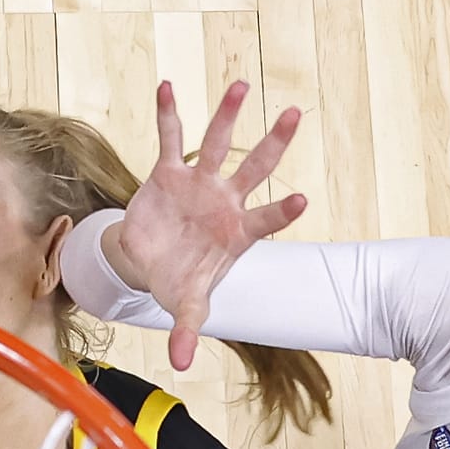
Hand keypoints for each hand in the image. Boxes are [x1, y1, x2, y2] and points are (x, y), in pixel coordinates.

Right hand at [117, 80, 305, 369]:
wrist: (146, 261)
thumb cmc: (176, 279)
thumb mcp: (185, 304)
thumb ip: (188, 327)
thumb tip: (182, 364)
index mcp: (238, 232)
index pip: (268, 219)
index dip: (284, 211)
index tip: (303, 200)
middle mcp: (225, 201)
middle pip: (256, 167)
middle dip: (275, 142)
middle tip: (295, 114)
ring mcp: (199, 183)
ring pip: (219, 143)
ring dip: (228, 114)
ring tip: (241, 84)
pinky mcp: (169, 172)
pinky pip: (170, 138)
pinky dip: (169, 113)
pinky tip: (169, 86)